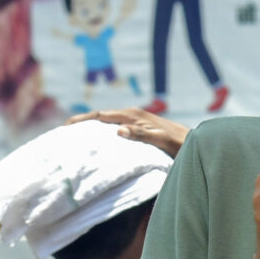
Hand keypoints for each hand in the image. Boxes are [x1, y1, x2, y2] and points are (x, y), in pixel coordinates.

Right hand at [65, 107, 188, 156]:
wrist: (196, 143)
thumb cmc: (179, 143)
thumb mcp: (161, 140)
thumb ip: (142, 134)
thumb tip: (118, 130)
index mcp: (133, 115)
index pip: (100, 115)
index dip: (81, 120)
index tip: (64, 127)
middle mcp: (132, 115)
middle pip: (100, 117)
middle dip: (82, 123)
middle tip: (63, 135)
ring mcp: (136, 121)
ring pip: (107, 123)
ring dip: (92, 128)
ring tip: (76, 139)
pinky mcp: (140, 128)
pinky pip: (116, 129)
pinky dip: (104, 133)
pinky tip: (99, 144)